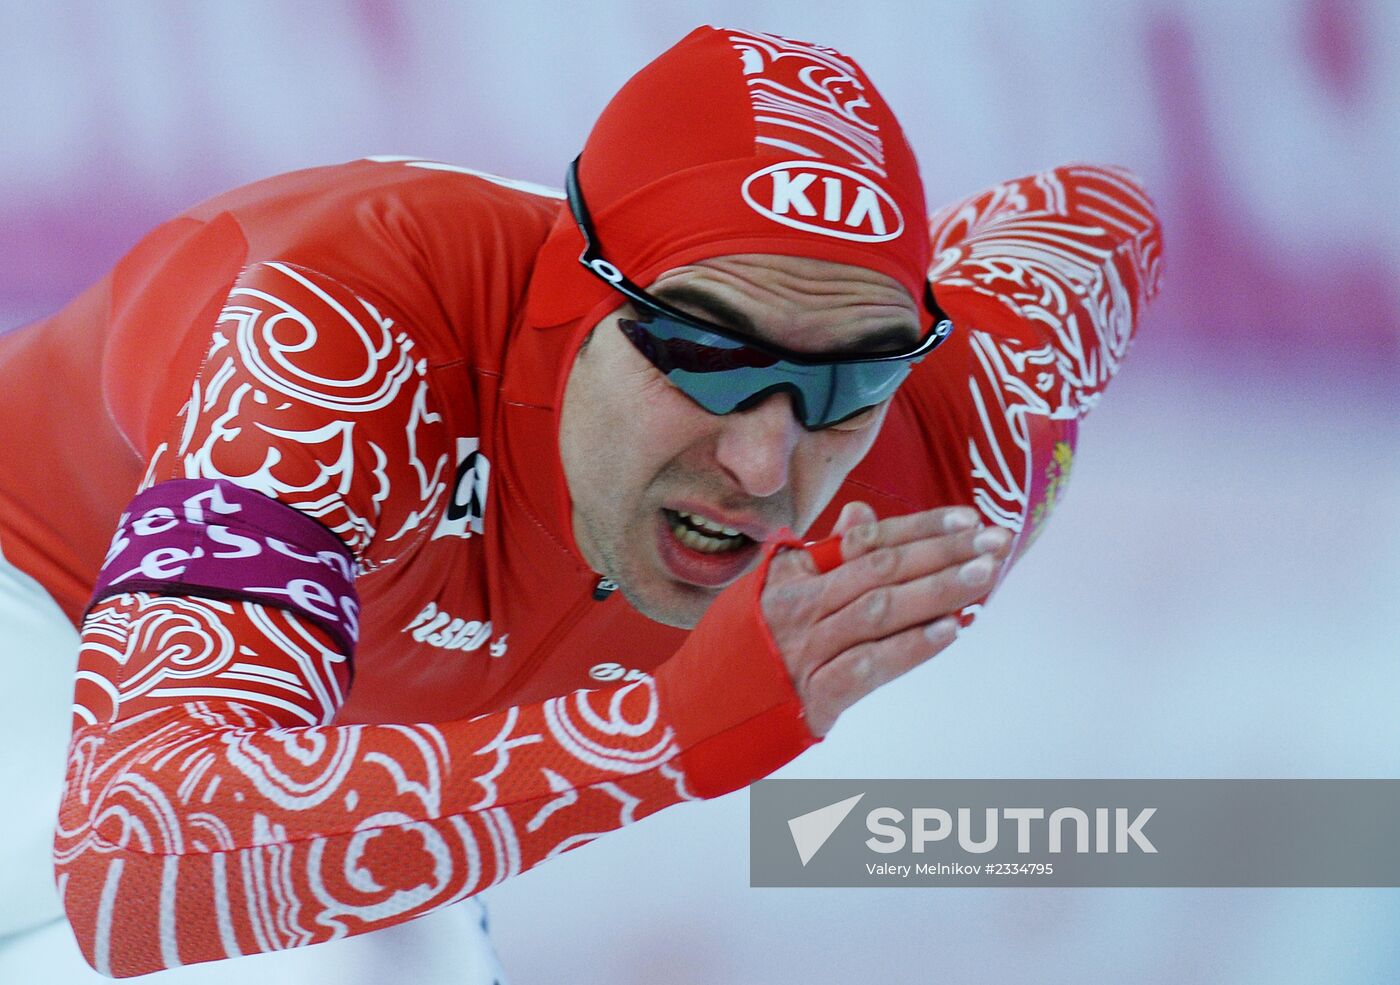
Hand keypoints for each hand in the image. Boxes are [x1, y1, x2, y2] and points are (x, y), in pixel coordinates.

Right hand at [761, 501, 1012, 736]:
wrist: (694, 713)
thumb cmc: (744, 650)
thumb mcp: (772, 590)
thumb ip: (822, 554)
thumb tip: (862, 514)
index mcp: (794, 576)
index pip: (868, 542)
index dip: (921, 528)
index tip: (970, 518)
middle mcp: (800, 607)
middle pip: (881, 570)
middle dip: (943, 553)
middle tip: (996, 542)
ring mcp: (805, 652)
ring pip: (879, 612)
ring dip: (937, 592)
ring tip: (984, 576)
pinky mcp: (812, 698)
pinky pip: (867, 667)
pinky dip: (910, 648)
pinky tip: (949, 632)